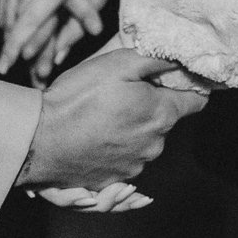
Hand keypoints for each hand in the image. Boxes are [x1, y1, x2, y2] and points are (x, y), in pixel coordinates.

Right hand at [18, 45, 205, 190]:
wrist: (40, 140)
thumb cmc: (78, 98)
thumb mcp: (117, 63)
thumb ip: (154, 59)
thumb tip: (180, 57)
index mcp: (162, 114)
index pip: (197, 101)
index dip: (188, 86)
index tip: (172, 78)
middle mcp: (155, 145)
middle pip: (166, 119)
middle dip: (151, 105)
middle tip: (123, 91)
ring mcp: (135, 166)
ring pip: (144, 139)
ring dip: (132, 127)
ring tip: (102, 114)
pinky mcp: (114, 180)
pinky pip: (124, 158)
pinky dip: (115, 146)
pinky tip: (94, 134)